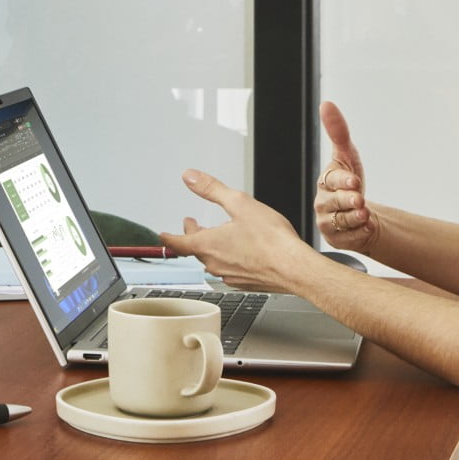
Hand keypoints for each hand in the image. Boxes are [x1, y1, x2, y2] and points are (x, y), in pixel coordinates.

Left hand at [157, 170, 309, 293]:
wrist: (295, 269)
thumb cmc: (272, 240)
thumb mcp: (239, 203)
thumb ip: (212, 189)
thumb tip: (190, 177)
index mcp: (208, 245)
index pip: (177, 242)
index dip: (168, 236)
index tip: (163, 234)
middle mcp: (214, 263)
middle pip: (195, 249)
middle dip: (192, 235)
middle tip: (194, 225)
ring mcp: (229, 275)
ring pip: (212, 260)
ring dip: (210, 246)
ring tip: (217, 236)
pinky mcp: (245, 283)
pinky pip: (228, 269)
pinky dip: (227, 258)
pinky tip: (239, 251)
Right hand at [314, 102, 381, 254]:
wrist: (360, 213)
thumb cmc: (350, 182)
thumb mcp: (348, 156)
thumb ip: (338, 132)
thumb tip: (326, 105)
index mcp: (325, 181)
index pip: (332, 180)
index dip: (343, 181)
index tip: (354, 181)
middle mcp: (322, 202)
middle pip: (336, 202)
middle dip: (349, 201)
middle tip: (360, 201)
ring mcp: (328, 222)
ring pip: (343, 221)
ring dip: (356, 218)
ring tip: (365, 215)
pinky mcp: (337, 240)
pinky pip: (350, 238)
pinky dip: (360, 233)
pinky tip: (366, 228)